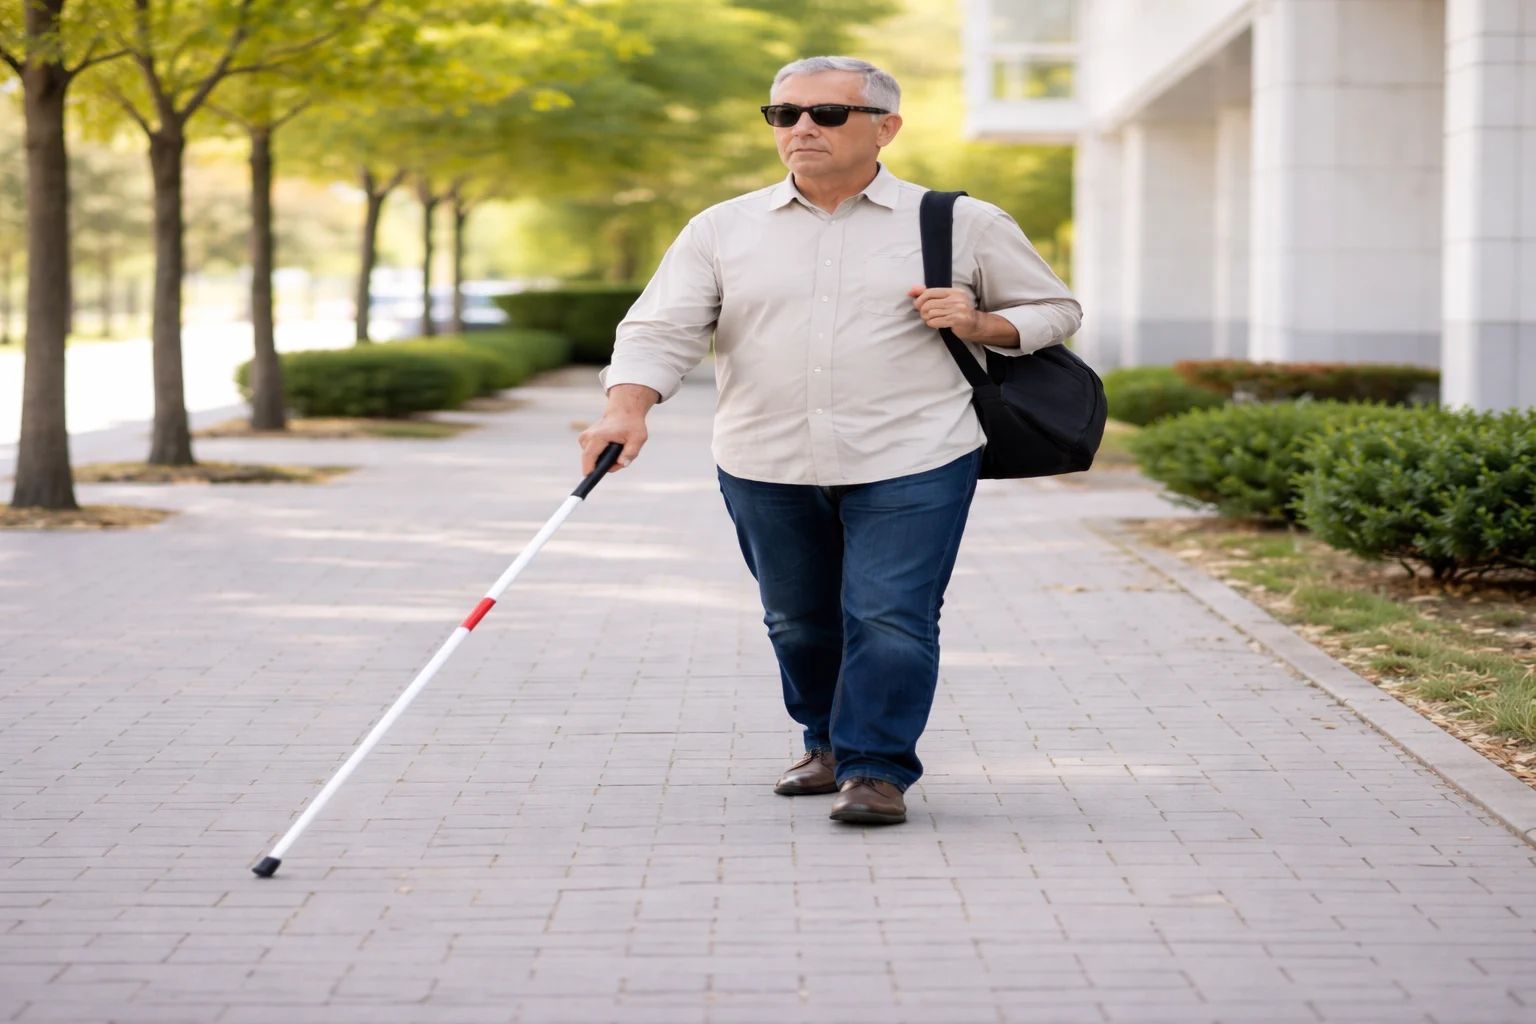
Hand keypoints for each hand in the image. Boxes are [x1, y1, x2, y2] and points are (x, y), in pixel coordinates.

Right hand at [578, 384, 657, 474]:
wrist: (624, 411)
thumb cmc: (632, 425)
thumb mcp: (638, 438)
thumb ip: (631, 452)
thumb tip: (621, 464)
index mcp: (598, 437)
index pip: (589, 458)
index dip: (589, 471)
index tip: (589, 480)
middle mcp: (587, 437)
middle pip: (591, 461)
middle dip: (606, 465)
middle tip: (621, 458)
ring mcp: (584, 438)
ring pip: (593, 459)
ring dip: (606, 460)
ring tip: (619, 450)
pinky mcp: (585, 440)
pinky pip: (593, 455)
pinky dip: (604, 455)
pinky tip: (613, 447)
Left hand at [906, 286, 1020, 347]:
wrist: (976, 325)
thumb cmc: (958, 312)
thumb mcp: (946, 300)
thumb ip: (929, 294)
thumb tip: (911, 290)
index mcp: (953, 291)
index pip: (930, 292)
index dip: (919, 299)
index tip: (917, 305)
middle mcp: (956, 298)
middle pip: (928, 304)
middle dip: (922, 311)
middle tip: (925, 315)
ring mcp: (957, 309)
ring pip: (930, 313)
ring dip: (927, 319)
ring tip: (932, 320)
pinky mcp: (956, 320)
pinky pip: (935, 322)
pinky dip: (932, 324)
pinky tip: (936, 324)